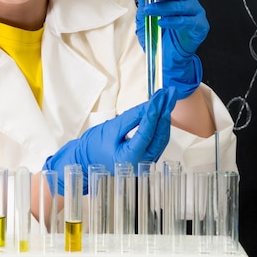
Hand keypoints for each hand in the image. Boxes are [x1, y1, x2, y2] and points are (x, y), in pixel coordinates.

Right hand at [43, 87, 175, 194]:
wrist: (87, 160)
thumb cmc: (94, 146)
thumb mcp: (111, 128)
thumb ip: (131, 118)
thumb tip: (149, 106)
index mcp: (130, 158)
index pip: (147, 131)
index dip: (155, 111)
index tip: (160, 95)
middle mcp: (142, 163)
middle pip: (159, 134)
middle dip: (165, 111)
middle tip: (169, 92)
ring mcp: (146, 162)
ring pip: (162, 137)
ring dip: (164, 117)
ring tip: (168, 98)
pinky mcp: (147, 157)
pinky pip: (158, 140)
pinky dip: (160, 125)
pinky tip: (161, 112)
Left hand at [135, 0, 208, 97]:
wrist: (168, 60)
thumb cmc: (159, 37)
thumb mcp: (145, 19)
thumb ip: (144, 2)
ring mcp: (195, 12)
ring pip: (178, 6)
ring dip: (162, 8)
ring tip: (149, 12)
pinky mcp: (200, 26)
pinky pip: (185, 21)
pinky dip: (172, 22)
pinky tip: (162, 23)